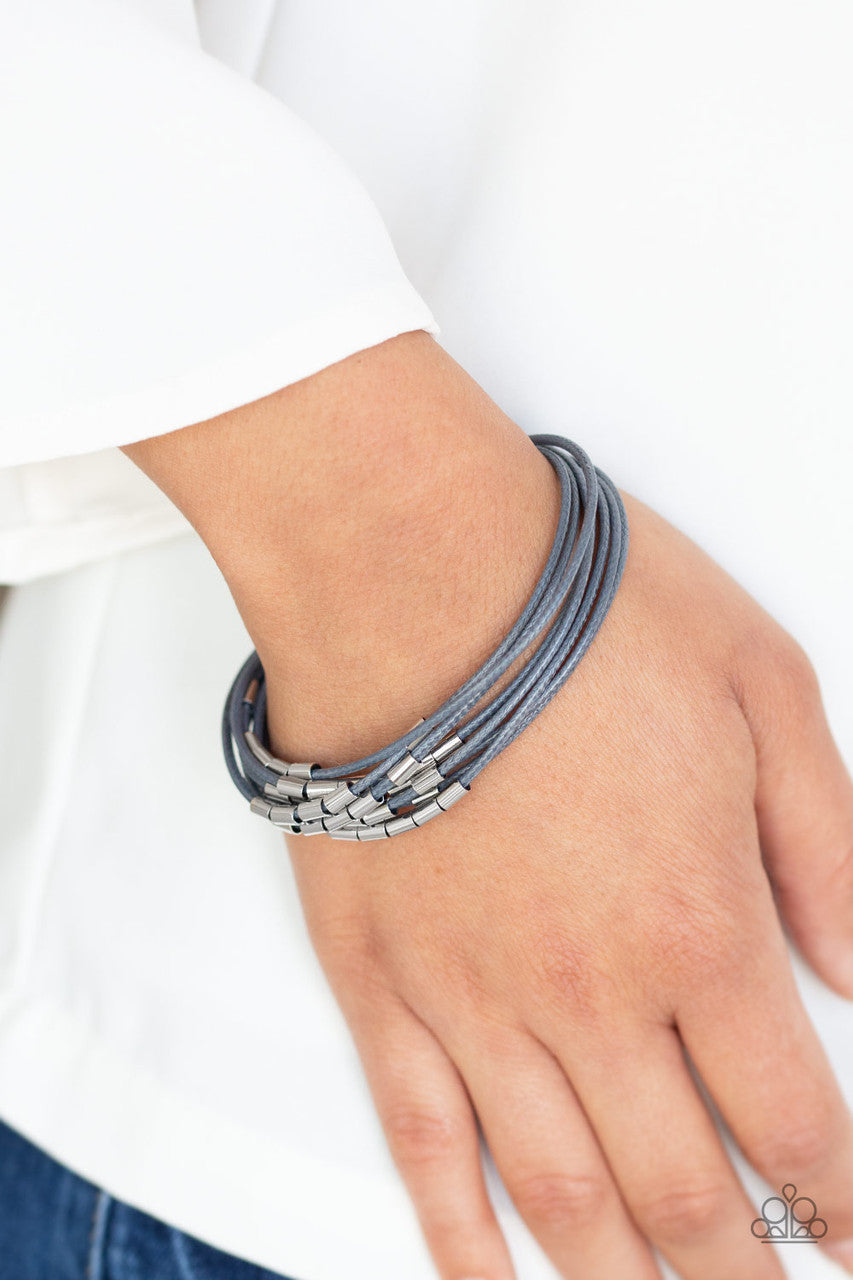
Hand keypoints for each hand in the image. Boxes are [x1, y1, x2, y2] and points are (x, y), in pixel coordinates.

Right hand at [124, 331, 852, 1279]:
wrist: (414, 577)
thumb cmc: (580, 616)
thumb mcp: (766, 689)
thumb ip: (829, 845)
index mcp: (698, 926)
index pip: (793, 1120)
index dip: (836, 1200)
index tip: (849, 1238)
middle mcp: (588, 994)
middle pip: (684, 1191)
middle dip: (740, 1271)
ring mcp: (473, 1001)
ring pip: (560, 1197)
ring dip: (621, 1277)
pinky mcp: (380, 982)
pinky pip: (421, 1142)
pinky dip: (462, 1237)